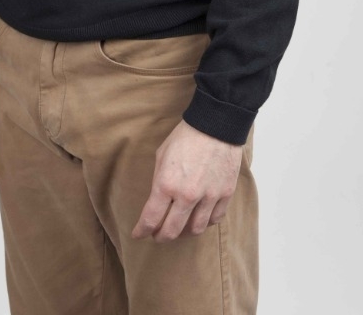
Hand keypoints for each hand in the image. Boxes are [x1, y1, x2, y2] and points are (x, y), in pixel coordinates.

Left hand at [130, 119, 242, 242]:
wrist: (215, 125)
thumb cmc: (185, 137)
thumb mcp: (162, 155)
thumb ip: (159, 181)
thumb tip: (158, 201)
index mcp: (166, 184)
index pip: (151, 219)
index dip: (142, 230)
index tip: (138, 234)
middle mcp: (187, 195)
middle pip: (172, 231)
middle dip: (161, 237)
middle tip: (157, 236)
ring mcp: (208, 197)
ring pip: (195, 230)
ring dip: (184, 233)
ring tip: (179, 229)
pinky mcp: (225, 194)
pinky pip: (214, 219)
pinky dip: (205, 223)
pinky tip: (198, 219)